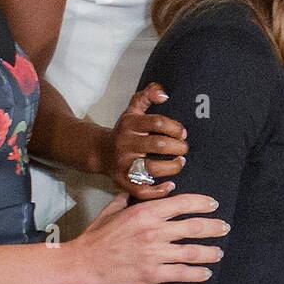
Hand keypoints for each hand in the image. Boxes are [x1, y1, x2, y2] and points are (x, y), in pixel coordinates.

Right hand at [70, 191, 228, 283]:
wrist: (82, 264)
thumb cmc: (96, 237)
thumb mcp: (113, 211)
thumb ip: (133, 198)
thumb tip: (154, 188)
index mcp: (145, 212)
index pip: (183, 203)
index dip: (202, 203)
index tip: (213, 205)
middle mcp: (154, 231)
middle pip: (194, 226)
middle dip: (214, 227)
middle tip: (224, 227)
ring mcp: (154, 253)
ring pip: (192, 251)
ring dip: (210, 252)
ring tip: (219, 252)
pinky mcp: (152, 274)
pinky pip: (181, 272)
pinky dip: (197, 273)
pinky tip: (206, 273)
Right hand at [109, 83, 187, 198]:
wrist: (100, 152)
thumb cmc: (124, 131)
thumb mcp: (133, 110)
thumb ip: (147, 96)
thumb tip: (163, 93)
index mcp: (130, 125)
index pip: (157, 122)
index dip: (174, 128)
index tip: (182, 133)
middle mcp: (126, 144)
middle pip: (157, 145)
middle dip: (177, 147)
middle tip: (184, 149)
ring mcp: (124, 164)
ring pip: (152, 168)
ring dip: (172, 167)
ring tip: (180, 163)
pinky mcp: (123, 181)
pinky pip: (141, 190)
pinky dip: (158, 190)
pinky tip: (170, 185)